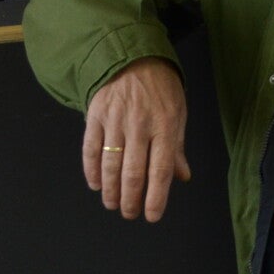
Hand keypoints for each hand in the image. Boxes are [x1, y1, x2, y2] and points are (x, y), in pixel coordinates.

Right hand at [82, 57, 191, 220]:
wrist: (133, 58)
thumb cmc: (161, 89)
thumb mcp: (178, 114)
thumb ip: (177, 147)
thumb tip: (182, 177)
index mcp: (165, 126)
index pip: (160, 170)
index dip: (156, 197)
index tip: (152, 215)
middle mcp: (140, 126)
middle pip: (133, 172)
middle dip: (130, 199)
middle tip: (129, 213)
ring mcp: (115, 121)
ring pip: (110, 165)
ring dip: (111, 190)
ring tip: (113, 204)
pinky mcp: (95, 116)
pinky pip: (91, 149)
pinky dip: (92, 170)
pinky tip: (96, 184)